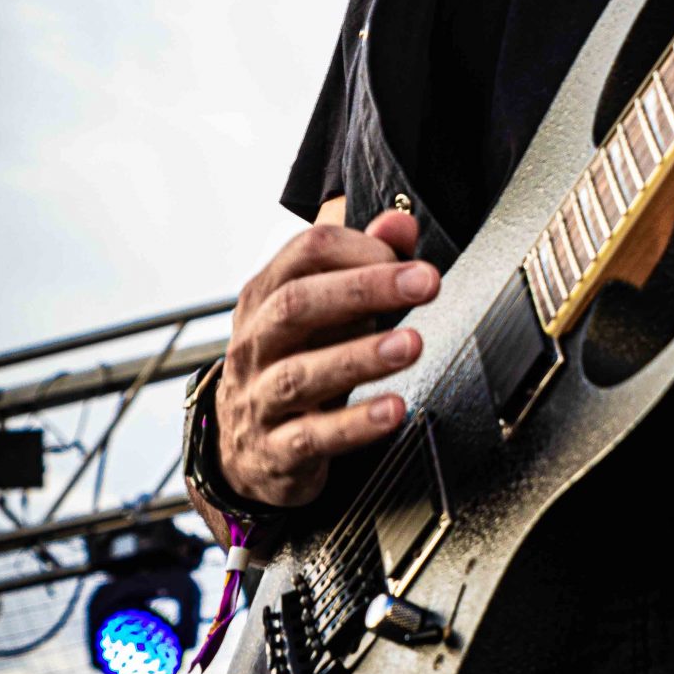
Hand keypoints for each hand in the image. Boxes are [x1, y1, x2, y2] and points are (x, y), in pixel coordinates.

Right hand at [216, 211, 441, 508]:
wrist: (246, 451)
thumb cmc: (297, 362)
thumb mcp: (326, 312)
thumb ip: (365, 263)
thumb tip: (402, 221)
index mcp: (265, 297)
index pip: (306, 252)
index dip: (362, 248)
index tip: (411, 261)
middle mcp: (254, 343)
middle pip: (298, 304)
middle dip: (365, 289)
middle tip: (426, 283)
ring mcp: (258, 398)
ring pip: (299, 373)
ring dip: (361, 356)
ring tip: (412, 345)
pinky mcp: (274, 451)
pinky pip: (310, 436)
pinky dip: (353, 424)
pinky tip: (392, 410)